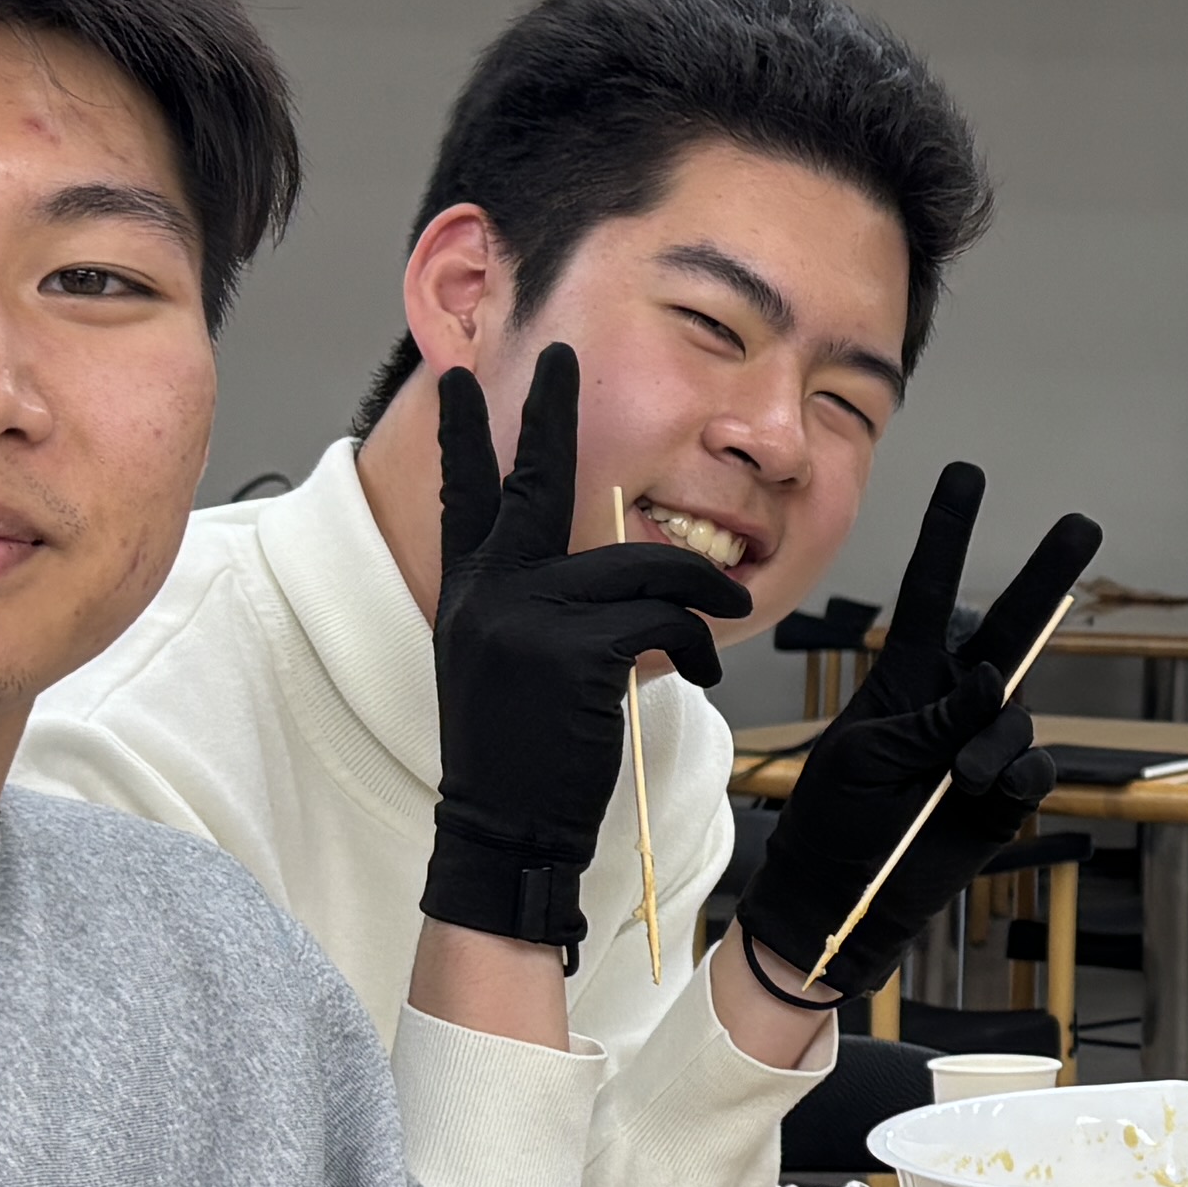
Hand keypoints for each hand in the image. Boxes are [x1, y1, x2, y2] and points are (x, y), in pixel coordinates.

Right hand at [420, 349, 749, 952]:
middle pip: (534, 480)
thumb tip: (593, 569)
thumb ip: (536, 605)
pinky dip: (700, 642)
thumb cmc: (520, 752)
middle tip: (564, 357)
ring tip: (725, 621)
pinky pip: (663, 617)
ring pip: (641, 563)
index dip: (465, 436)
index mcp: (471, 593)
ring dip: (699, 590)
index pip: (463, 496)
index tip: (462, 379)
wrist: (503, 829)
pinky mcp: (574, 651)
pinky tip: (705, 672)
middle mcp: (490, 592)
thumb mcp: (507, 663)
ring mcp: (527, 616)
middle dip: (554, 411)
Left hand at [743, 465, 1102, 996]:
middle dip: (1045, 575)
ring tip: (961, 777)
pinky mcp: (1004, 796)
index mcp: (907, 674)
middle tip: (1083, 525)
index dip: (950, 532)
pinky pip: (1033, 768)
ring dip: (994, 739)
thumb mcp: (863, 755)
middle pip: (1009, 627)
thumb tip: (989, 685)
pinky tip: (989, 791)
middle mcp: (954, 700)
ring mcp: (983, 746)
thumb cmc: (833, 819)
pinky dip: (1016, 775)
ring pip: (1018, 713)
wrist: (841, 900)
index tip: (968, 473)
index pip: (932, 590)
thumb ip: (928, 716)